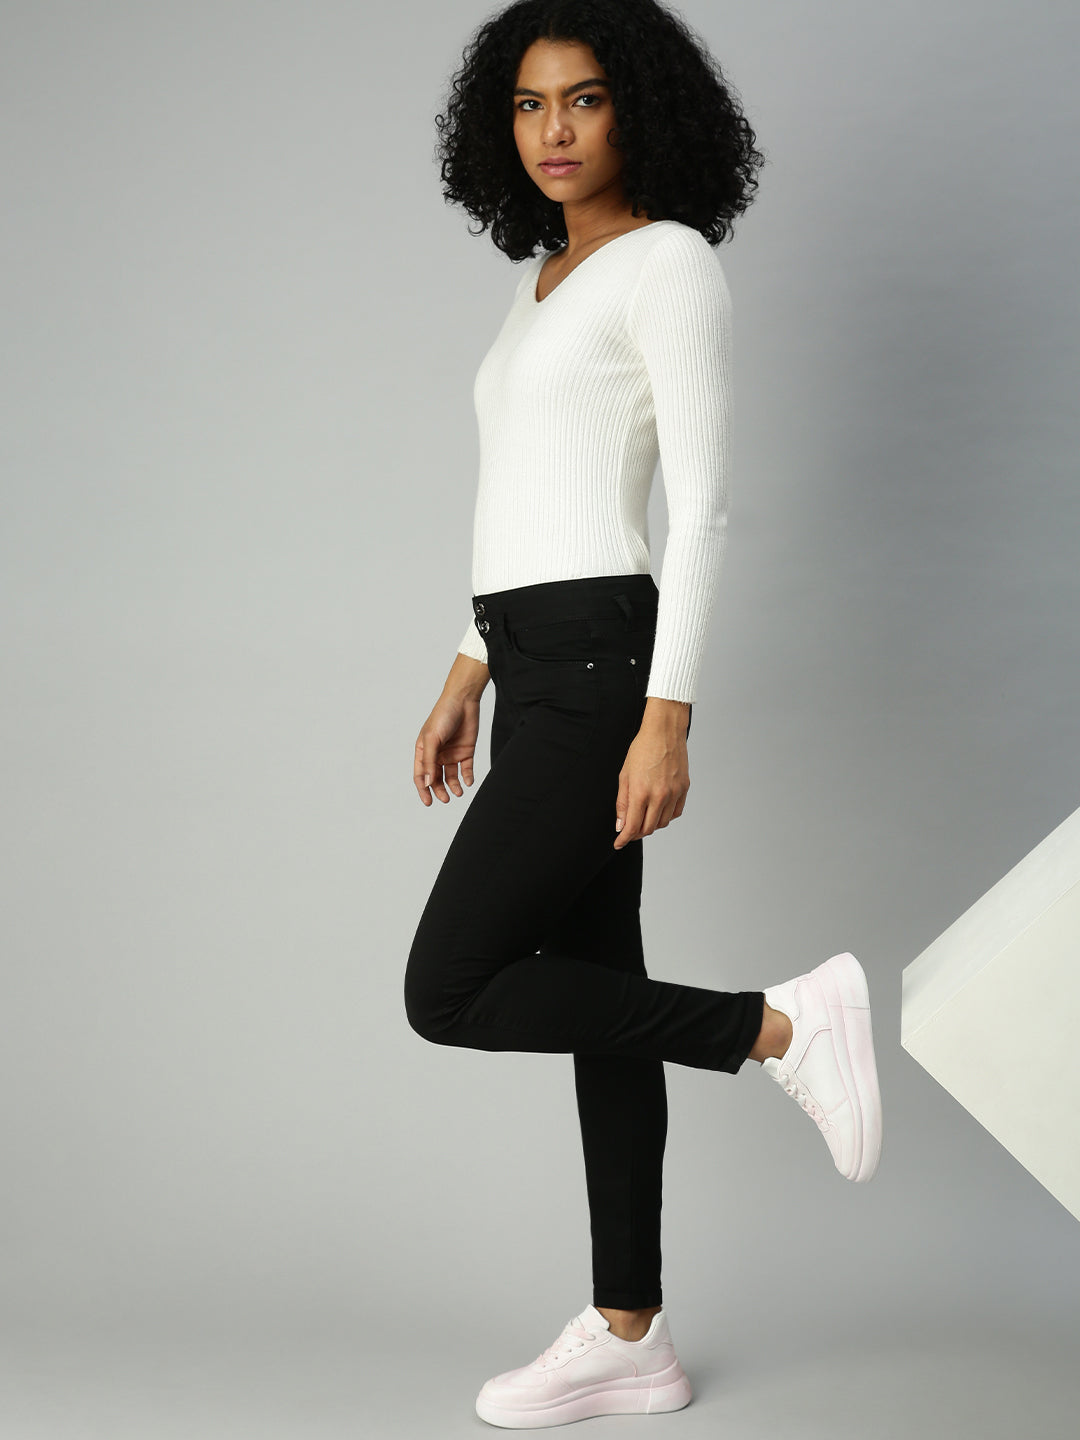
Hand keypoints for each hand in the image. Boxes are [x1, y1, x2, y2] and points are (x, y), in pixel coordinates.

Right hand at [415, 688, 481, 804]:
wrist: (463, 700)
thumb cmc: (443, 716)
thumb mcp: (433, 739)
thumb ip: (430, 761)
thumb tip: (427, 783)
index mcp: (424, 750)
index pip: (421, 775)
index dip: (423, 789)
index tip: (428, 802)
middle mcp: (437, 754)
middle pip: (436, 778)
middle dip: (440, 790)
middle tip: (446, 799)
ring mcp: (452, 753)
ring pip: (451, 776)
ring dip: (454, 786)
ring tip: (459, 792)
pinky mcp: (466, 751)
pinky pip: (466, 769)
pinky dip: (467, 777)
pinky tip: (468, 782)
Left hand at [613, 702, 690, 848]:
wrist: (664, 732)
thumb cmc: (641, 750)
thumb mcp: (624, 775)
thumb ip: (622, 803)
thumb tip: (621, 825)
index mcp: (641, 792)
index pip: (632, 826)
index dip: (624, 839)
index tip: (619, 843)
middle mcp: (660, 796)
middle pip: (648, 829)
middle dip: (636, 833)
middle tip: (629, 829)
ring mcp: (674, 793)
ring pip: (662, 823)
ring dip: (651, 825)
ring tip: (643, 817)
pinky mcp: (684, 789)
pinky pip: (675, 813)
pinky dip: (666, 816)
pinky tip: (658, 810)